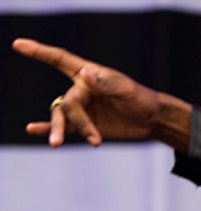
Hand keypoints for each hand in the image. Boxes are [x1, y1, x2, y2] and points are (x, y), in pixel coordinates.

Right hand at [12, 38, 190, 149]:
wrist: (151, 119)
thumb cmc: (140, 98)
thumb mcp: (125, 89)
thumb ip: (105, 83)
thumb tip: (85, 75)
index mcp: (87, 75)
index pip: (60, 60)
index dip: (39, 52)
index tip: (19, 45)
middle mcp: (80, 90)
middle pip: (68, 104)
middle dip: (76, 122)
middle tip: (93, 139)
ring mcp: (81, 109)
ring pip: (62, 118)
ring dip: (58, 130)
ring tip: (56, 144)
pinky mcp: (85, 125)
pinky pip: (65, 127)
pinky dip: (46, 128)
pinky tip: (32, 130)